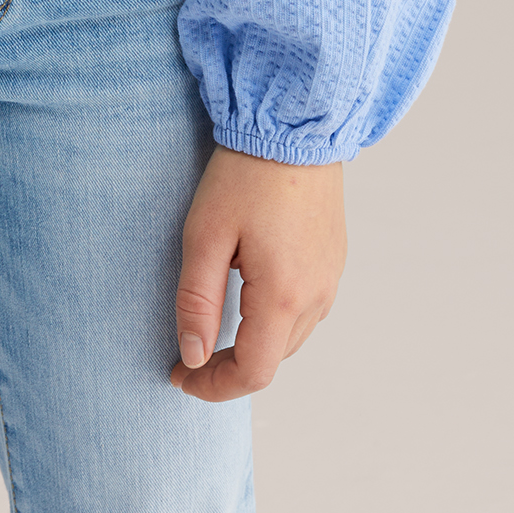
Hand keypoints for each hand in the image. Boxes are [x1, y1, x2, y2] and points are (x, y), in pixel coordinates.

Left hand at [171, 144, 345, 400]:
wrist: (294, 126)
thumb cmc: (246, 175)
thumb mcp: (205, 234)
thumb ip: (197, 300)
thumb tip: (192, 355)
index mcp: (283, 295)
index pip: (253, 372)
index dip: (214, 386)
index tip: (180, 376)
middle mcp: (316, 296)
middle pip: (273, 359)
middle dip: (230, 367)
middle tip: (188, 353)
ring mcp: (330, 278)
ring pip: (291, 337)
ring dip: (254, 344)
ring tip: (215, 328)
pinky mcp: (333, 260)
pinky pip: (306, 309)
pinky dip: (276, 319)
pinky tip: (249, 297)